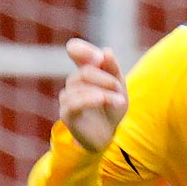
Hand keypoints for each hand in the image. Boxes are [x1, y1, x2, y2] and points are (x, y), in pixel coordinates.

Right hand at [58, 38, 126, 153]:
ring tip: (120, 102)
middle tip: (118, 89)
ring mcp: (67, 97)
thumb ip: (112, 69)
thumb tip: (106, 51)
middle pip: (86, 71)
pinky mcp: (66, 113)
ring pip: (81, 86)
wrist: (108, 136)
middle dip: (106, 79)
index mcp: (84, 71)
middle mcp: (73, 82)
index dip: (83, 49)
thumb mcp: (118, 87)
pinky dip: (89, 98)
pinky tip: (101, 99)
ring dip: (105, 92)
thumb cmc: (111, 109)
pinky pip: (74, 102)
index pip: (75, 50)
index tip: (100, 58)